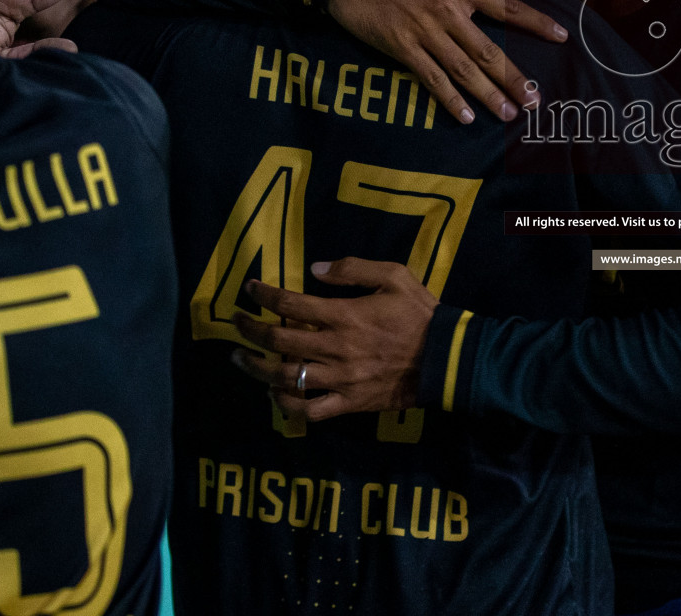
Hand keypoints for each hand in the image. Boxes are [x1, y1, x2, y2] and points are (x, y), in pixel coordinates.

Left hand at [231, 259, 437, 420]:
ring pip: (285, 377)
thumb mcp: (394, 276)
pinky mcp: (348, 402)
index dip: (264, 295)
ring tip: (240, 359)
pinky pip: (309, 410)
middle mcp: (335, 348)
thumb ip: (353, 269)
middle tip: (235, 322)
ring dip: (256, 369)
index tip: (249, 289)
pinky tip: (273, 394)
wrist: (445, 357)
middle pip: (278, 341)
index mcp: (344, 315)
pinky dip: (286, 405)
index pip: (290, 304)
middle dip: (249, 330)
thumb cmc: (419, 314)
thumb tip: (314, 270)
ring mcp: (340, 379)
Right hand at [328, 0, 567, 123]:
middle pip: (490, 51)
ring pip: (465, 70)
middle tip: (535, 100)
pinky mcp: (402, 48)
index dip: (536, 23)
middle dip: (515, 78)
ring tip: (510, 114)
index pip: (507, 7)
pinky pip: (431, 78)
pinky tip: (467, 116)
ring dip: (489, 95)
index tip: (561, 37)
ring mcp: (425, 32)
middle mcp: (449, 11)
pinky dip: (450, 99)